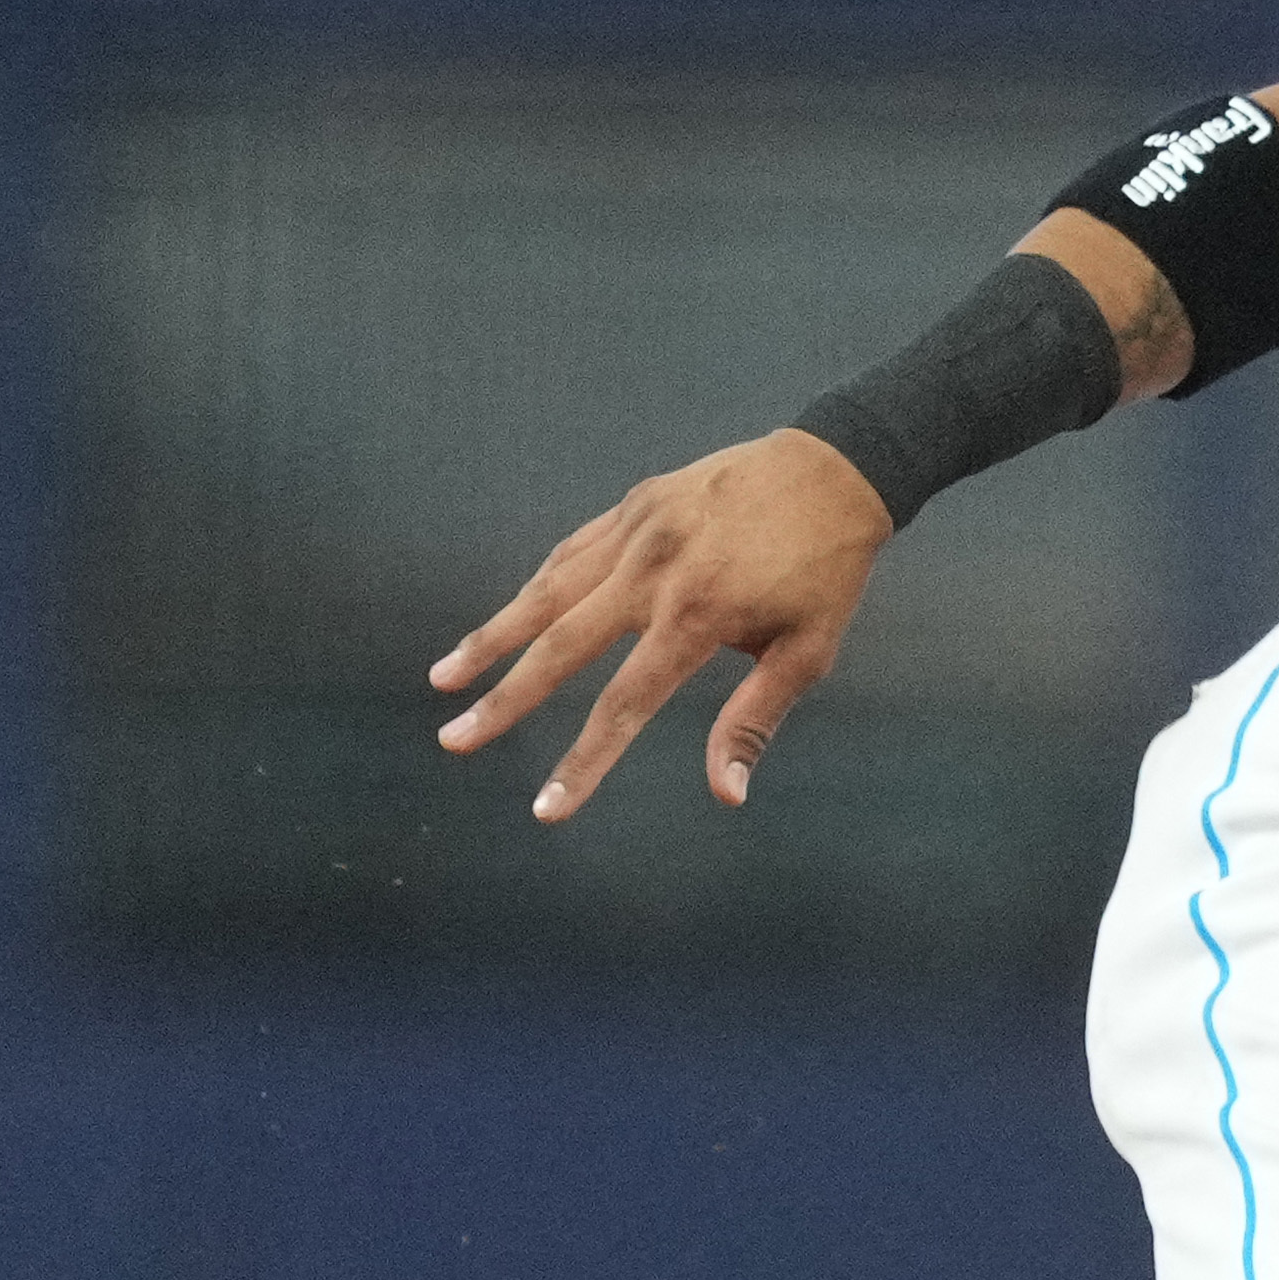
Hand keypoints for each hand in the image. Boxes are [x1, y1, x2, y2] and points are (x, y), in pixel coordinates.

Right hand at [432, 428, 895, 820]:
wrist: (835, 471)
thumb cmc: (827, 573)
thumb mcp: (808, 653)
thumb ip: (754, 720)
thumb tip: (725, 794)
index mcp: (697, 616)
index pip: (624, 705)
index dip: (584, 763)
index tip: (546, 808)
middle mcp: (653, 572)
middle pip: (560, 648)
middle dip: (503, 702)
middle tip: (452, 742)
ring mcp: (637, 532)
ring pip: (545, 593)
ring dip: (491, 638)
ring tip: (443, 678)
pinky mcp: (633, 505)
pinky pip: (570, 554)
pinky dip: (535, 589)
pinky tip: (509, 620)